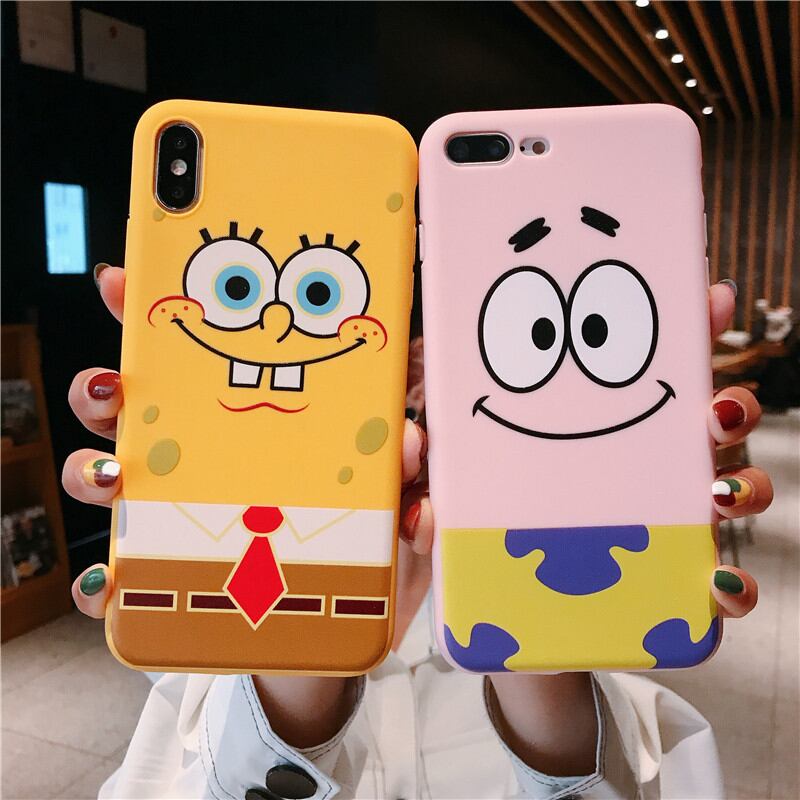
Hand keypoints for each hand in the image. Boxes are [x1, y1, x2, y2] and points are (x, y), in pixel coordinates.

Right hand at [63, 265, 429, 748]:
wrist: (349, 632)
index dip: (161, 317)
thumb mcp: (401, 498)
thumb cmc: (373, 550)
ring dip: (94, 471)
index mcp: (262, 424)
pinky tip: (108, 581)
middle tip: (111, 387)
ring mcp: (184, 518)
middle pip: (138, 411)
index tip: (127, 284)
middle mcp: (212, 461)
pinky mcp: (173, 586)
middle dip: (107, 388)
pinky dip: (101, 584)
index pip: (208, 360)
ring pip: (110, 480)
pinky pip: (118, 583)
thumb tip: (407, 438)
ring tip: (113, 476)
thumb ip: (412, 465)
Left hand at [400, 281, 772, 775]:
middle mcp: (635, 469)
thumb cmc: (473, 534)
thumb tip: (412, 440)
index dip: (683, 329)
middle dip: (726, 406)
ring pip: (726, 492)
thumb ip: (421, 462)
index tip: (707, 298)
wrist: (497, 622)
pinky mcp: (664, 589)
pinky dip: (728, 589)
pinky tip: (716, 583)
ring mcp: (657, 524)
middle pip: (702, 425)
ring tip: (717, 493)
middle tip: (715, 408)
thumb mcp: (441, 486)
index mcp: (588, 428)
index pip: (643, 369)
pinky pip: (714, 589)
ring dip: (739, 487)